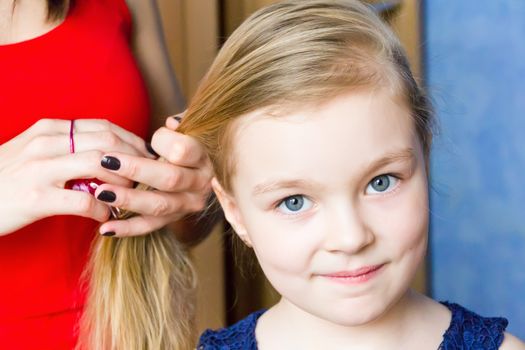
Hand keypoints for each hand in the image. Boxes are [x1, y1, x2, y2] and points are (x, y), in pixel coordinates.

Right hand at [0, 119, 152, 235]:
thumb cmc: (6, 179)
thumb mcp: (33, 151)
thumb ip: (66, 147)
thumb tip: (106, 154)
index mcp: (48, 129)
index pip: (103, 127)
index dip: (132, 141)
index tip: (146, 157)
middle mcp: (46, 143)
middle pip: (108, 142)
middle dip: (136, 159)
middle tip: (148, 177)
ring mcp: (40, 169)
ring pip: (100, 164)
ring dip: (124, 182)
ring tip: (132, 196)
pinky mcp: (36, 197)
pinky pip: (84, 200)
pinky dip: (104, 208)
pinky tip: (107, 215)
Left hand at [95, 115, 212, 236]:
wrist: (195, 170)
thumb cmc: (185, 143)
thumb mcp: (188, 130)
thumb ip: (180, 124)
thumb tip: (171, 124)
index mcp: (203, 159)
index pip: (184, 151)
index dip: (164, 142)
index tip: (148, 138)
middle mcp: (200, 184)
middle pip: (170, 179)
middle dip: (136, 170)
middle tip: (106, 162)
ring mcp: (187, 205)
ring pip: (158, 205)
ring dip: (128, 200)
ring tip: (101, 193)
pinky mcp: (172, 219)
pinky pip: (149, 226)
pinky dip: (126, 229)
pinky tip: (105, 228)